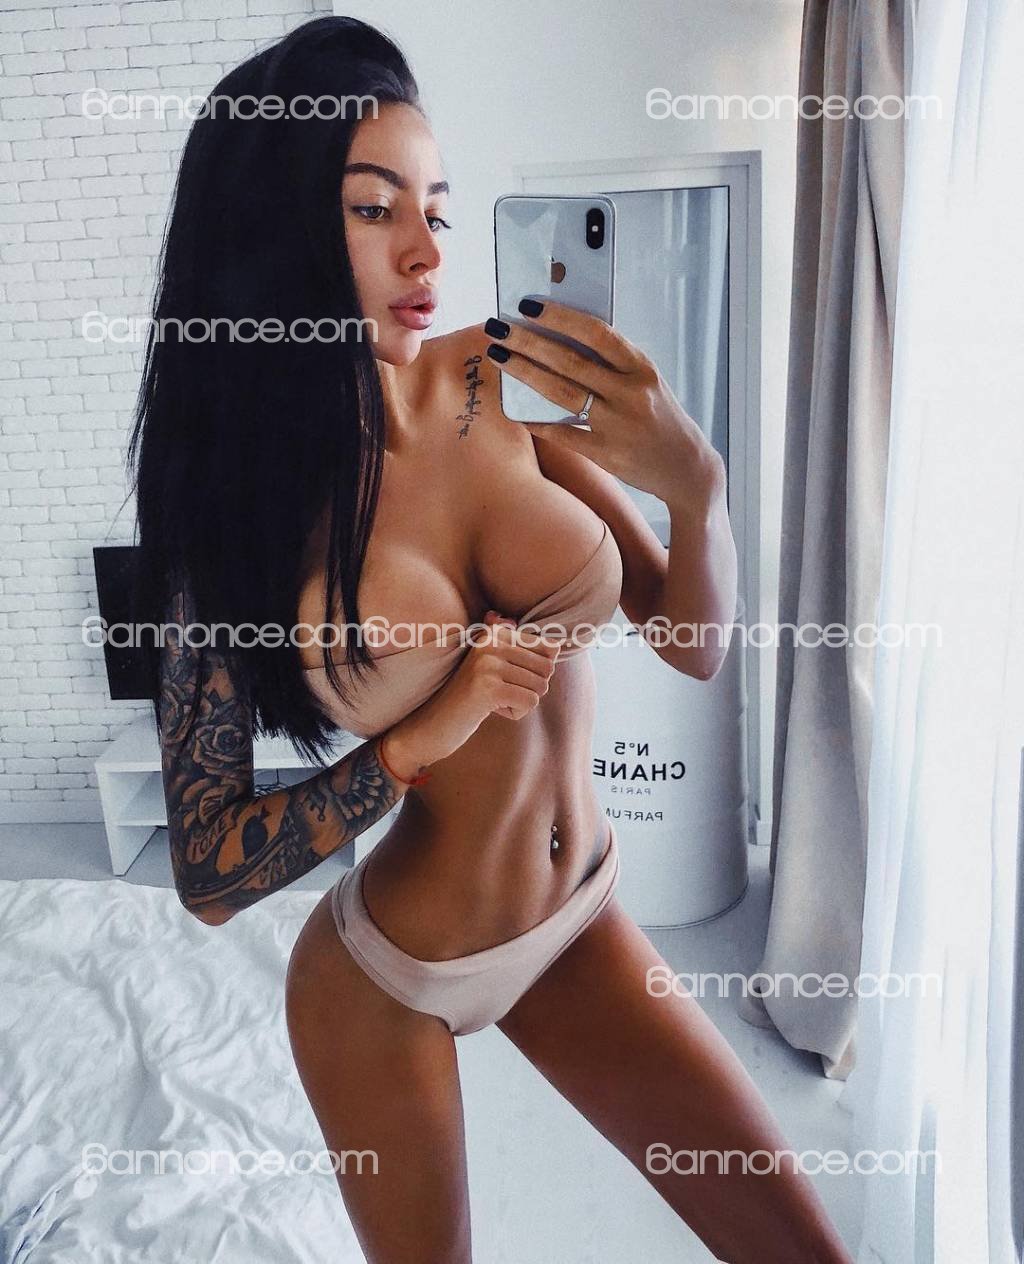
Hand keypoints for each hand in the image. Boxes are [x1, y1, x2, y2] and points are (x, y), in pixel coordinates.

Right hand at [387, 610, 561, 770]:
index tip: (506, 679)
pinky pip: (529, 702)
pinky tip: (490, 710)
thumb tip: (558, 646)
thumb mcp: (496, 668)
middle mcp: (492, 641)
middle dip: (529, 689)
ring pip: (540, 687)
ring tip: (492, 701)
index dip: (535, 673)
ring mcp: (488, 664)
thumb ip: (524, 653)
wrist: (432, 723)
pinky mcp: (488, 688)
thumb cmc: (471, 697)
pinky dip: (516, 713)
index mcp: (495, 633)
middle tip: (499, 693)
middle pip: (547, 669)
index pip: (548, 648)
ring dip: (521, 702)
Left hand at [485, 300, 724, 504]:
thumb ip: (613, 363)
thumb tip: (561, 337)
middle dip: (528, 342)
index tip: (529, 305)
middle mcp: (631, 394)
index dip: (560, 317)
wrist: (686, 468)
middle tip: (497, 329)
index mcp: (642, 368)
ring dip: (526, 373)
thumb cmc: (659, 416)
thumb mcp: (646, 382)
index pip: (596, 333)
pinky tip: (515, 409)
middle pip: (570, 362)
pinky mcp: (607, 454)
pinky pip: (564, 433)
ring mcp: (618, 425)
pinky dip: (538, 420)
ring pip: (562, 394)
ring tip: (500, 357)